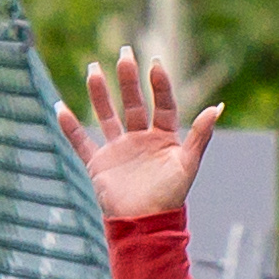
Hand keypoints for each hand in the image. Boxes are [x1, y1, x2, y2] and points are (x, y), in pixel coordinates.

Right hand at [64, 39, 211, 233]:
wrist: (145, 225)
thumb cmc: (170, 197)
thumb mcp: (188, 164)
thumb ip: (201, 135)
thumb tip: (218, 106)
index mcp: (164, 138)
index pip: (162, 104)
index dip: (159, 86)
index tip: (155, 65)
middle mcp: (140, 139)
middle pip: (133, 103)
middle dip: (128, 78)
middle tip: (124, 52)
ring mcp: (118, 150)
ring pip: (107, 115)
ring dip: (100, 93)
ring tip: (93, 69)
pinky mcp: (99, 164)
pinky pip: (81, 142)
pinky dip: (70, 128)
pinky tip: (60, 108)